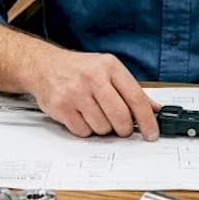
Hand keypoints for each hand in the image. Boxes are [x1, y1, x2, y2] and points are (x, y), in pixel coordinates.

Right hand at [26, 50, 160, 139]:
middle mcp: (93, 77)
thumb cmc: (79, 69)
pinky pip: (83, 131)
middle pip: (121, 117)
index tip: (152, 134)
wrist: (43, 65)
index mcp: (110, 66)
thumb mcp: (108, 70)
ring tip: (95, 114)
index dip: (147, 120)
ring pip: (102, 128)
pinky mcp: (61, 106)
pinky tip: (81, 115)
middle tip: (121, 127)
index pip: (136, 98)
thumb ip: (131, 90)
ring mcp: (75, 92)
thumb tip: (154, 109)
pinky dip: (85, 129)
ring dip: (102, 128)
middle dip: (124, 129)